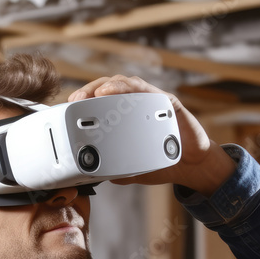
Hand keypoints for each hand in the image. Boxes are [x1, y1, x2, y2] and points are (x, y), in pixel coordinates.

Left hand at [68, 75, 235, 195]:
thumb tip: (90, 175)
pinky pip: (144, 89)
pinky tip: (113, 90)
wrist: (192, 166)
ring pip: (123, 83)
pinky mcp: (166, 101)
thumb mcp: (130, 170)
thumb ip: (112, 168)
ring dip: (104, 85)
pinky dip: (126, 87)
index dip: (82, 101)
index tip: (67, 107)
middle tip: (75, 100)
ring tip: (91, 94)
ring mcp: (151, 100)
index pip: (99, 101)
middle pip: (107, 88)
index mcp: (126, 117)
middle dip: (88, 91)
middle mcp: (137, 104)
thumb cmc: (162, 162)